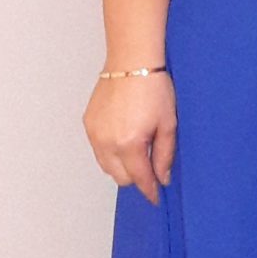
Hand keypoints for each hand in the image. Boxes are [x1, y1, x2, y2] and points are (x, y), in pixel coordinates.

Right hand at [85, 71, 176, 202]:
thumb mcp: (168, 124)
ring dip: (121, 166)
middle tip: (150, 165)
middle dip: (136, 177)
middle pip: (120, 178)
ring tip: (136, 150)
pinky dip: (109, 151)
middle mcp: (107, 142)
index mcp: (129, 144)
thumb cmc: (153, 87)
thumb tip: (162, 177)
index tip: (155, 196)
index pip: (139, 178)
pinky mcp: (88, 124)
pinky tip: (123, 138)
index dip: (149, 190)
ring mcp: (94, 133)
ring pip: (106, 166)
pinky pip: (98, 149)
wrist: (132, 61)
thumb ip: (165, 155)